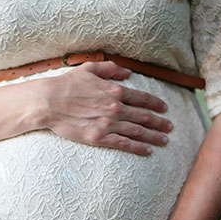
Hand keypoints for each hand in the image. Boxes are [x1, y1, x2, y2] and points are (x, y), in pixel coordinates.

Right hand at [34, 60, 173, 155]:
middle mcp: (116, 108)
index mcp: (114, 91)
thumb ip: (110, 69)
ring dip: (154, 136)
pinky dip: (138, 147)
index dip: (156, 104)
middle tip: (170, 127)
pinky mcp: (99, 138)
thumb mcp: (89, 69)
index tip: (165, 109)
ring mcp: (109, 124)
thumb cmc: (66, 84)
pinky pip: (124, 144)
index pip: (142, 98)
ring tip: (165, 140)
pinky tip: (148, 150)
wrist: (49, 102)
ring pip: (138, 131)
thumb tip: (128, 72)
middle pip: (145, 117)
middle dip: (160, 122)